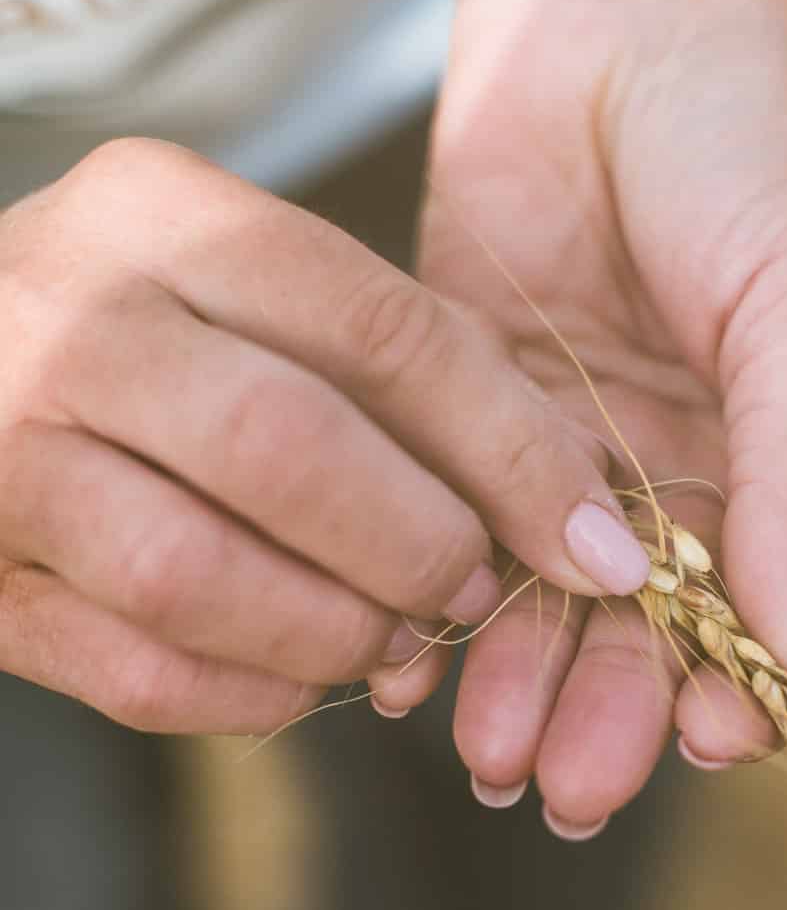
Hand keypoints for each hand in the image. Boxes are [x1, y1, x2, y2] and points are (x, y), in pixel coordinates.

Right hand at [0, 140, 648, 732]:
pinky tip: (297, 679)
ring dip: (333, 633)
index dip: (512, 450)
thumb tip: (569, 496)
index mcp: (159, 213)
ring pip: (196, 575)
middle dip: (417, 545)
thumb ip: (391, 359)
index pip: (381, 329)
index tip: (596, 540)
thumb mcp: (244, 281)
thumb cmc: (139, 325)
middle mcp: (67, 316)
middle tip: (471, 590)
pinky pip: (133, 672)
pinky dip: (247, 696)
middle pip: (286, 448)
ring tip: (389, 641)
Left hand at [367, 0, 786, 831]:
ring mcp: (586, 450)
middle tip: (566, 791)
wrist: (605, 4)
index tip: (710, 743)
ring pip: (555, 601)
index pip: (783, 606)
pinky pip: (464, 530)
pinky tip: (412, 673)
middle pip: (657, 631)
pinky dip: (443, 605)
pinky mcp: (481, 416)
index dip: (746, 686)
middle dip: (614, 713)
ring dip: (524, 683)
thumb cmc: (748, 141)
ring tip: (488, 757)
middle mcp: (696, 472)